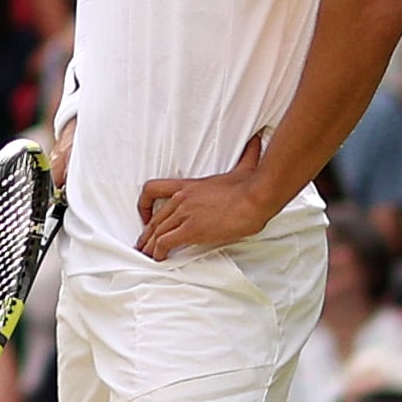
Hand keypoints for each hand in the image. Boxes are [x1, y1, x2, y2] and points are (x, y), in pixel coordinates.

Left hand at [132, 134, 280, 260]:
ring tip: (149, 256)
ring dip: (151, 247)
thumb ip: (246, 155)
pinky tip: (160, 260)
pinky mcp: (192, 229)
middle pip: (155, 219)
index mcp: (188, 186)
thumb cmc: (252, 185)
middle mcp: (182, 199)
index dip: (144, 205)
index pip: (152, 189)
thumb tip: (257, 141)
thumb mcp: (244, 167)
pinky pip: (166, 243)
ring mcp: (185, 214)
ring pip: (157, 232)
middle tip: (144, 245)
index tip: (146, 217)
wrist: (257, 197)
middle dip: (147, 234)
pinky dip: (159, 253)